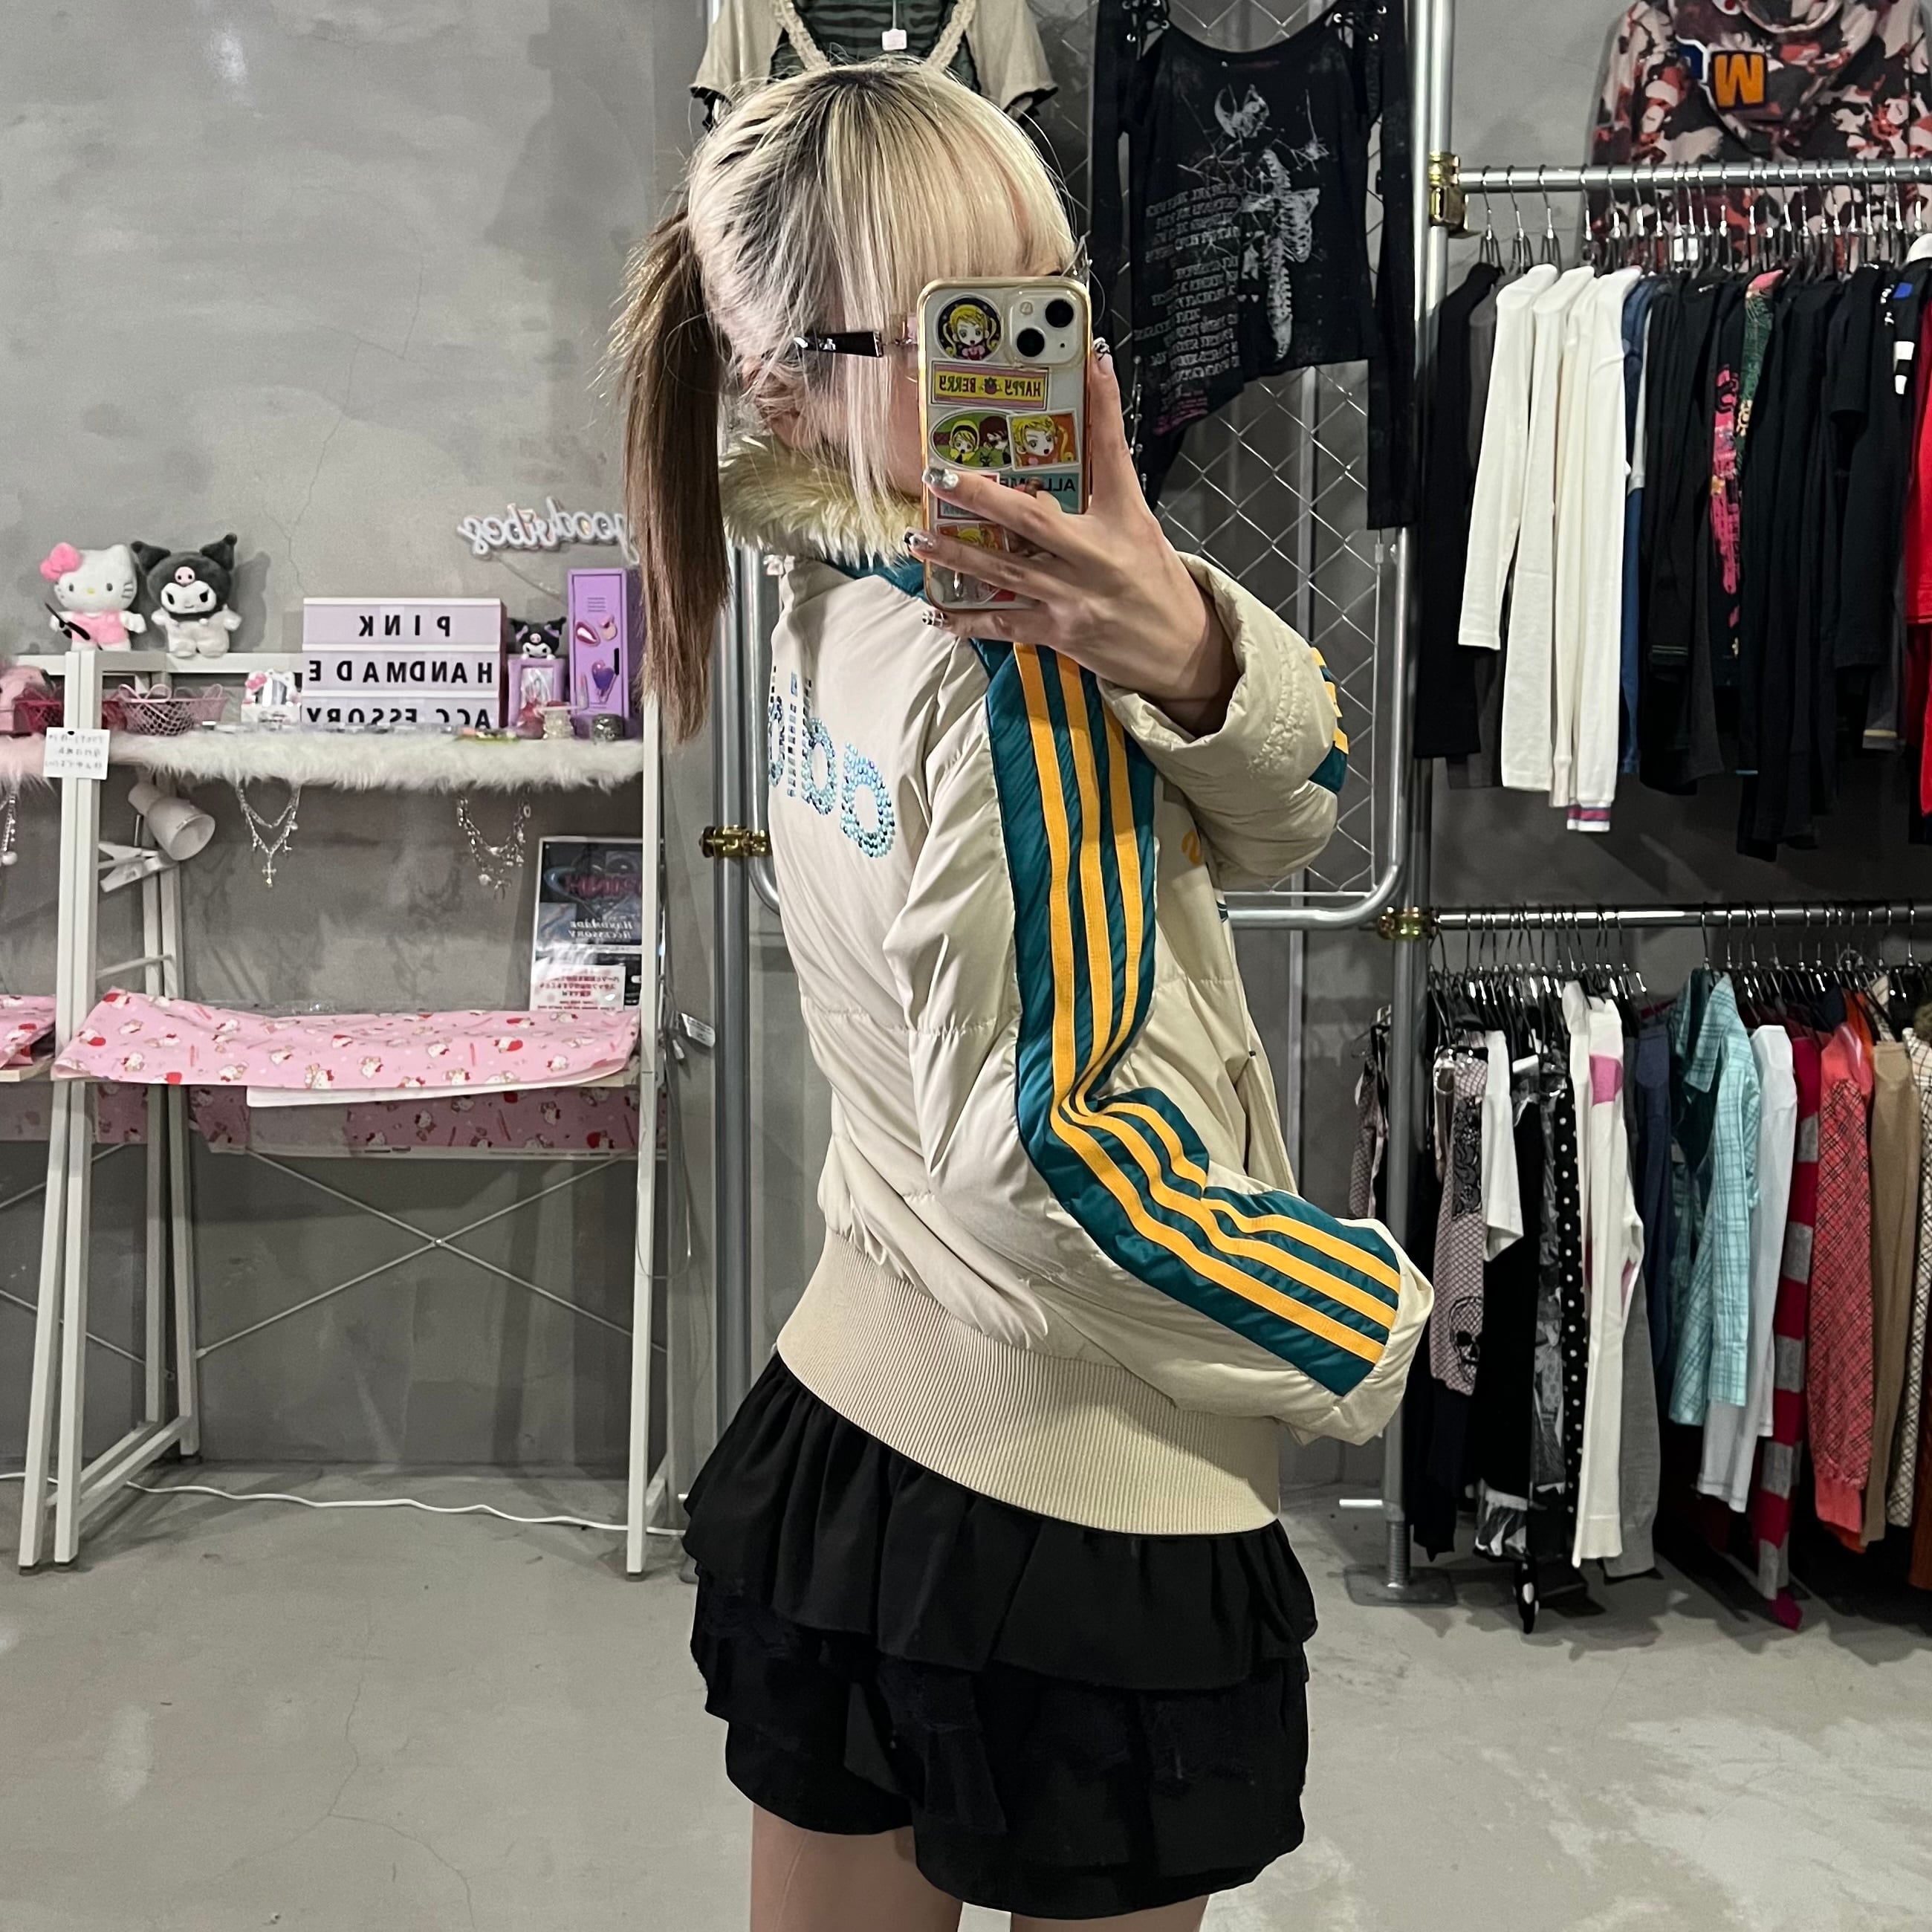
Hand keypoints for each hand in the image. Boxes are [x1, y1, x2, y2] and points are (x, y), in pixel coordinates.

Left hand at [908, 345, 1237, 732]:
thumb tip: (1083, 440)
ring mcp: (1074, 599)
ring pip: (1005, 573)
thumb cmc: (1158, 585)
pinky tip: (938, 613)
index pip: (1113, 453)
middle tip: (939, 477)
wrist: (1183, 651)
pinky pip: (1006, 625)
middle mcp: (1096, 557)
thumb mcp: (1142, 527)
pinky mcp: (1060, 633)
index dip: (1104, 405)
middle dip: (980, 496)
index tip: (1092, 359)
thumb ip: (1109, 486)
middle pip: (1031, 519)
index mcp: (1123, 521)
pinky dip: (970, 621)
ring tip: (918, 541)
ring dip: (957, 556)